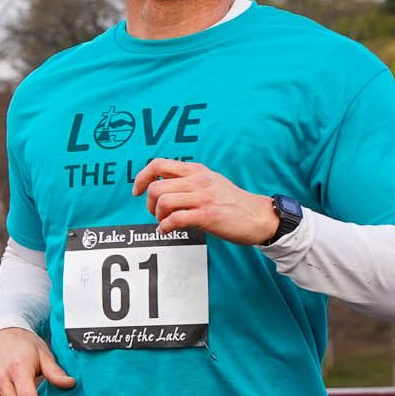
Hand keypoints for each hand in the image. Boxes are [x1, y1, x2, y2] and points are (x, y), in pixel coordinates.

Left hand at [130, 158, 276, 244]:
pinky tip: (167, 230)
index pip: (158, 164)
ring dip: (157, 216)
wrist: (257, 215)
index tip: (137, 191)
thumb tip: (160, 185)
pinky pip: (175, 219)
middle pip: (156, 187)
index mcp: (195, 170)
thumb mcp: (209, 182)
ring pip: (163, 202)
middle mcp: (198, 180)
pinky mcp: (207, 215)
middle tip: (155, 213)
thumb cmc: (230, 202)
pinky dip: (165, 227)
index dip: (141, 178)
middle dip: (148, 204)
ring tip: (164, 222)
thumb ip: (186, 181)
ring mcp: (203, 197)